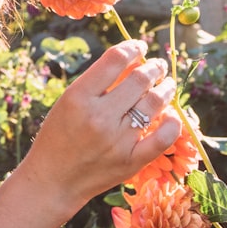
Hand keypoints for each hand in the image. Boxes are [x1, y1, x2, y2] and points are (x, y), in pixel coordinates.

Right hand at [15, 39, 179, 219]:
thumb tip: (132, 62)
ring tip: (168, 84)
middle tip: (158, 65)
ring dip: (166, 88)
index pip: (115, 59)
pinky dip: (174, 123)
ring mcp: (117, 139)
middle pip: (140, 79)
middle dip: (154, 67)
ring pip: (155, 103)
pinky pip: (164, 137)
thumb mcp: (67, 103)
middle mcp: (99, 116)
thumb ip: (96, 84)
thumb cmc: (57, 137)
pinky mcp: (131, 161)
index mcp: (78, 97)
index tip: (140, 47)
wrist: (53, 180)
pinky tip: (173, 115)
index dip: (132, 47)